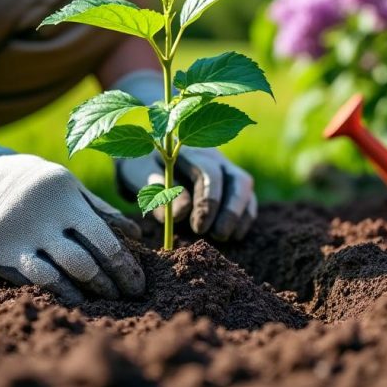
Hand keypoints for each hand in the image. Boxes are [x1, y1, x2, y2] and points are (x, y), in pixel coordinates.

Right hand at [0, 122, 144, 303]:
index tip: (138, 281)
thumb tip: (135, 234)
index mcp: (66, 196)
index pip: (104, 237)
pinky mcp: (2, 251)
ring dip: (92, 290)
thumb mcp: (65, 184)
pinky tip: (78, 300)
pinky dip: (63, 292)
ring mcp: (23, 235)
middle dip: (114, 281)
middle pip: (89, 258)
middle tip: (131, 294)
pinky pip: (39, 278)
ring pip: (67, 270)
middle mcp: (47, 216)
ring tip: (108, 299)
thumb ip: (99, 208)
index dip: (124, 264)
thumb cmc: (31, 182)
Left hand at [115, 147, 256, 240]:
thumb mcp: (138, 175)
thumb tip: (182, 212)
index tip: (196, 226)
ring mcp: (226, 168)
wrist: (144, 160)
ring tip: (224, 236)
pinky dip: (245, 217)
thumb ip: (157, 192)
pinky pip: (248, 198)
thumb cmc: (140, 168)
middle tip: (212, 234)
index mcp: (190, 150)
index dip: (207, 200)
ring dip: (238, 214)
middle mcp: (214, 156)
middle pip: (236, 180)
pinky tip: (234, 235)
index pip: (208, 172)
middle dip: (227, 210)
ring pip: (245, 186)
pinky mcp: (231, 184)